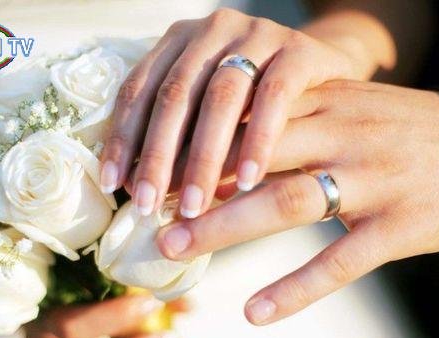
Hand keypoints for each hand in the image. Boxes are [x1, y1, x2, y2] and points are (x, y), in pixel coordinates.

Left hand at [100, 8, 381, 218]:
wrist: (326, 74)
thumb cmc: (256, 105)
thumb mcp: (212, 116)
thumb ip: (181, 140)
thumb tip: (141, 195)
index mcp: (181, 42)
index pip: (140, 90)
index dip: (124, 139)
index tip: (113, 186)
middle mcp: (214, 30)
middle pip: (175, 94)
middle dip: (157, 155)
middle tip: (147, 206)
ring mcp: (258, 35)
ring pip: (221, 97)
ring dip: (204, 156)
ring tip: (192, 206)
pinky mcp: (300, 50)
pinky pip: (275, 96)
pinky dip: (259, 141)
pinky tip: (250, 183)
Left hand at [155, 80, 438, 325]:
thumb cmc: (395, 132)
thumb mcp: (345, 109)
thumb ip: (291, 120)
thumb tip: (220, 144)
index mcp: (327, 102)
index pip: (249, 118)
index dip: (197, 146)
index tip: (153, 170)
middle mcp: (345, 135)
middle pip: (257, 159)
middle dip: (197, 186)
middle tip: (148, 214)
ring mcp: (374, 181)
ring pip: (289, 202)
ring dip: (227, 229)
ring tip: (178, 249)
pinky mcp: (400, 227)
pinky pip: (340, 262)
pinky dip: (295, 289)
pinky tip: (255, 311)